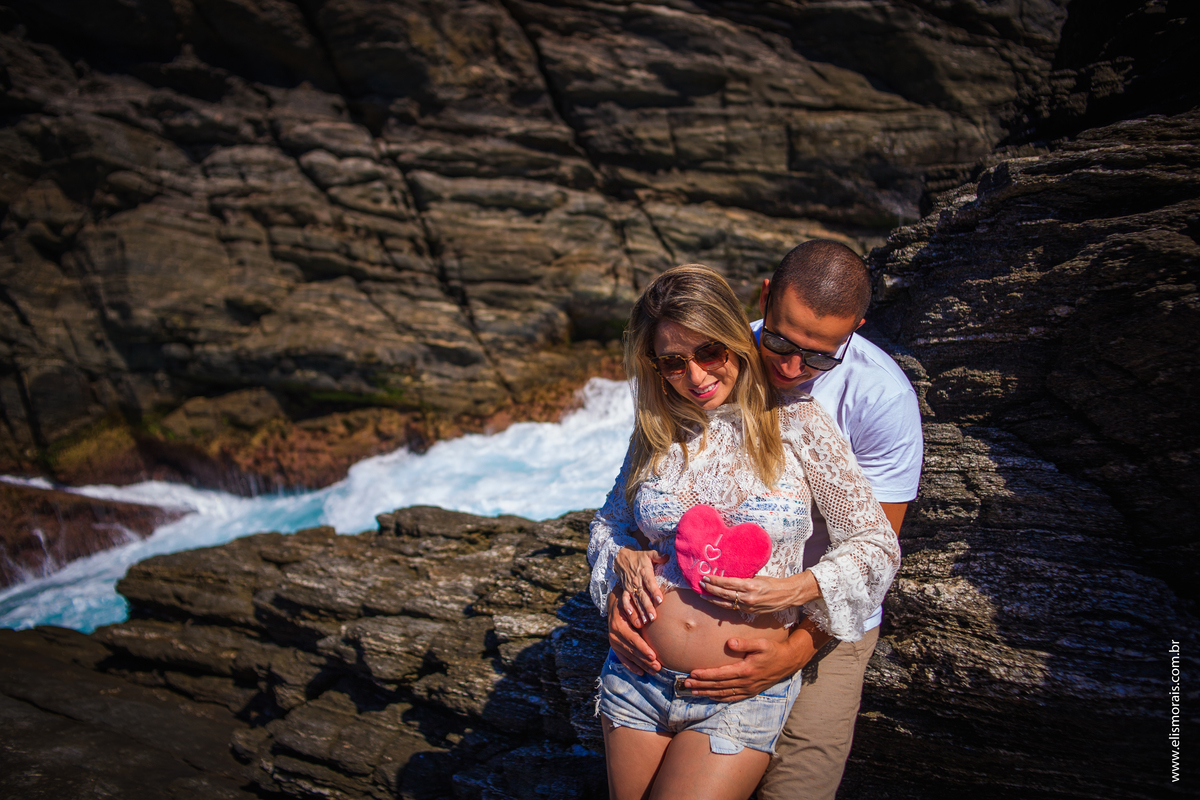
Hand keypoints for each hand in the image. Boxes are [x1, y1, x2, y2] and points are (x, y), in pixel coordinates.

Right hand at [607, 591, 660, 674]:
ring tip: (654, 671)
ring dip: (642, 665)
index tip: (654, 656)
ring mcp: (614, 642)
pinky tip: (641, 672)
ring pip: (629, 657)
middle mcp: (614, 636)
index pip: (633, 639)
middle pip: (632, 651)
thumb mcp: (632, 604)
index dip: (643, 648)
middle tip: (658, 667)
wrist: (615, 604)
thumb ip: (637, 613)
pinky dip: (632, 666)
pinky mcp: (615, 647)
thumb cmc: (628, 602)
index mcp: (618, 626)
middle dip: (645, 660)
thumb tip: (644, 623)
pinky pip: (623, 659)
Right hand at [614, 546, 667, 623]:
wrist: (622, 558)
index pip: (650, 583)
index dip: (655, 591)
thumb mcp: (649, 554)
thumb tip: (667, 556)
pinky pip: (624, 599)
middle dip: (648, 607)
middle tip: (653, 617)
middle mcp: (637, 581)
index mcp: (644, 572)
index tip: (660, 600)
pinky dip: (627, 607)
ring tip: (645, 621)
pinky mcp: (625, 590)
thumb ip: (658, 556)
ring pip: (635, 600)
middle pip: (643, 595)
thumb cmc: (639, 557)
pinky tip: (630, 615)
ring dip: (640, 611)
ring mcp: (630, 586)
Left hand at [685, 619, 828, 700]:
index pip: (720, 674)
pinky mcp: (751, 692)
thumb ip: (745, 643)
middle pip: (718, 686)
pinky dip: (720, 698)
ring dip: (707, 693)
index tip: (692, 673)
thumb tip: (729, 643)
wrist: (788, 662)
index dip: (705, 675)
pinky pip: (732, 698)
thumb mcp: (761, 643)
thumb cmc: (773, 650)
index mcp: (745, 670)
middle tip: (685, 684)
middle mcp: (745, 682)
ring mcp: (748, 689)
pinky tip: (711, 697)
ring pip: (723, 693)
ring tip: (692, 692)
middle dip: (701, 685)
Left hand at [701, 570, 819, 614]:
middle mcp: (747, 597)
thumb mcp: (757, 577)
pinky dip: (722, 604)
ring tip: (703, 595)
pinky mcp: (749, 612)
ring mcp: (747, 606)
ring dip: (713, 599)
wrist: (785, 595)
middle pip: (723, 593)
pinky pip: (732, 608)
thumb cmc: (772, 583)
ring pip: (725, 603)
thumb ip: (743, 578)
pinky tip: (716, 601)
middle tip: (700, 584)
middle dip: (710, 589)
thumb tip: (729, 576)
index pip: (727, 583)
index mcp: (749, 585)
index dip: (715, 580)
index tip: (705, 577)